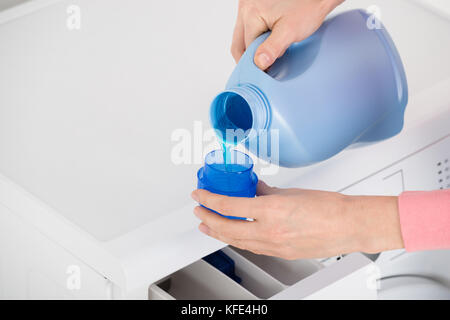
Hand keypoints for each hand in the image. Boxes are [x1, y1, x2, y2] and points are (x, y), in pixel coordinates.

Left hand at [191, 181, 403, 258]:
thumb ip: (268, 191)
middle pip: (226, 227)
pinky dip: (238, 240)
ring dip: (218, 232)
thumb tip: (255, 188)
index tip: (200, 195)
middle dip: (207, 218)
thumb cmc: (328, 208)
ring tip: (208, 226)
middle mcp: (269, 231)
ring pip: (236, 241)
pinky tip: (234, 235)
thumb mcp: (292, 192)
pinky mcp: (280, 253)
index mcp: (271, 210)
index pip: (228, 205)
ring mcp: (274, 245)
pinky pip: (251, 247)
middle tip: (198, 211)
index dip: (209, 199)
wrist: (348, 226)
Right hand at [231, 0, 344, 68]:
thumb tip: (259, 63)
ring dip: (253, 47)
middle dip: (251, 57)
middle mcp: (245, 6)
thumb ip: (272, 48)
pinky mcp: (253, 5)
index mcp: (250, 13)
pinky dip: (256, 36)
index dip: (257, 62)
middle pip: (240, 42)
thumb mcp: (290, 31)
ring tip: (270, 51)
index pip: (246, 48)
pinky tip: (268, 40)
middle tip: (266, 66)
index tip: (268, 70)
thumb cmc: (308, 7)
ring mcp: (248, 4)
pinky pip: (248, 27)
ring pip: (242, 35)